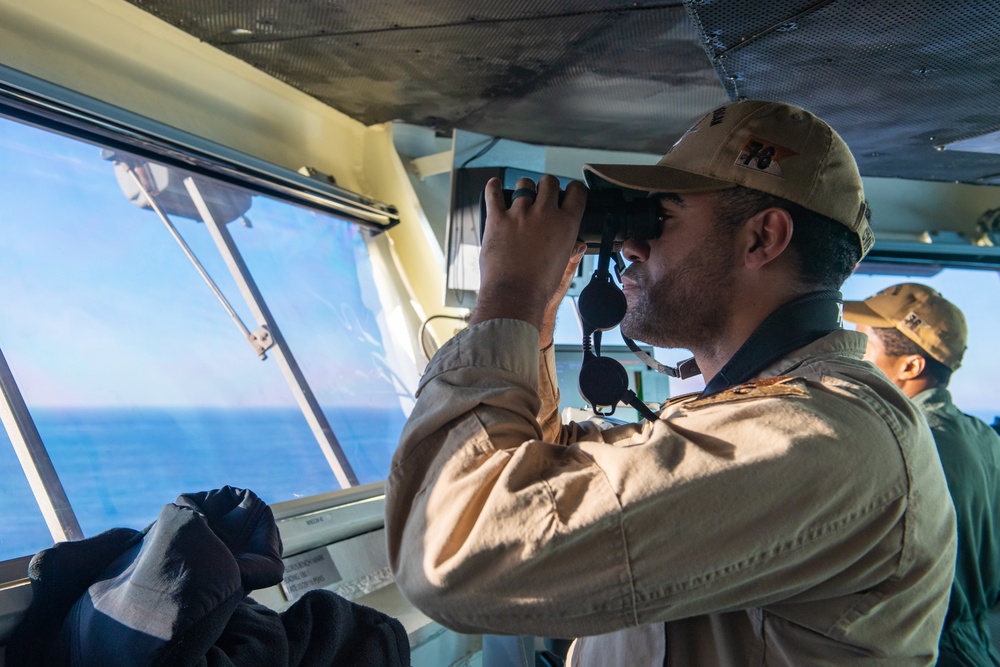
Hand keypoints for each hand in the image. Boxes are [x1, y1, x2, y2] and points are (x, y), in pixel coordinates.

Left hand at [471, 175, 586, 330]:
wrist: (514, 296)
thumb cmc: (539, 287)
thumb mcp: (564, 267)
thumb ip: (572, 251)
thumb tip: (579, 244)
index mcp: (566, 224)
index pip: (576, 192)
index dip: (573, 190)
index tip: (568, 193)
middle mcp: (545, 214)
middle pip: (549, 182)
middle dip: (547, 187)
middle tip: (542, 196)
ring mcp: (520, 214)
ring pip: (524, 184)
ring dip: (523, 189)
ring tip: (520, 198)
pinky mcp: (497, 218)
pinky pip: (494, 193)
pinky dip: (494, 187)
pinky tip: (495, 185)